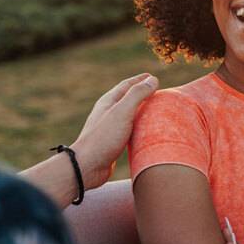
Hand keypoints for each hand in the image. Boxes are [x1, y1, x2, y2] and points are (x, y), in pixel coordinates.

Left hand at [71, 73, 158, 189]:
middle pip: (127, 98)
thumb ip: (137, 95)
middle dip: (141, 93)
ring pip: (129, 114)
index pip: (126, 86)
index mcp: (108, 102)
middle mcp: (108, 112)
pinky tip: (145, 132)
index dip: (140, 80)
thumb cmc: (104, 138)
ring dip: (141, 110)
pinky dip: (140, 126)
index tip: (152, 77)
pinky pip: (130, 129)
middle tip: (156, 92)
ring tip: (154, 110)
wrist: (87, 166)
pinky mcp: (113, 142)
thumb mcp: (122, 112)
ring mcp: (110, 127)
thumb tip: (152, 79)